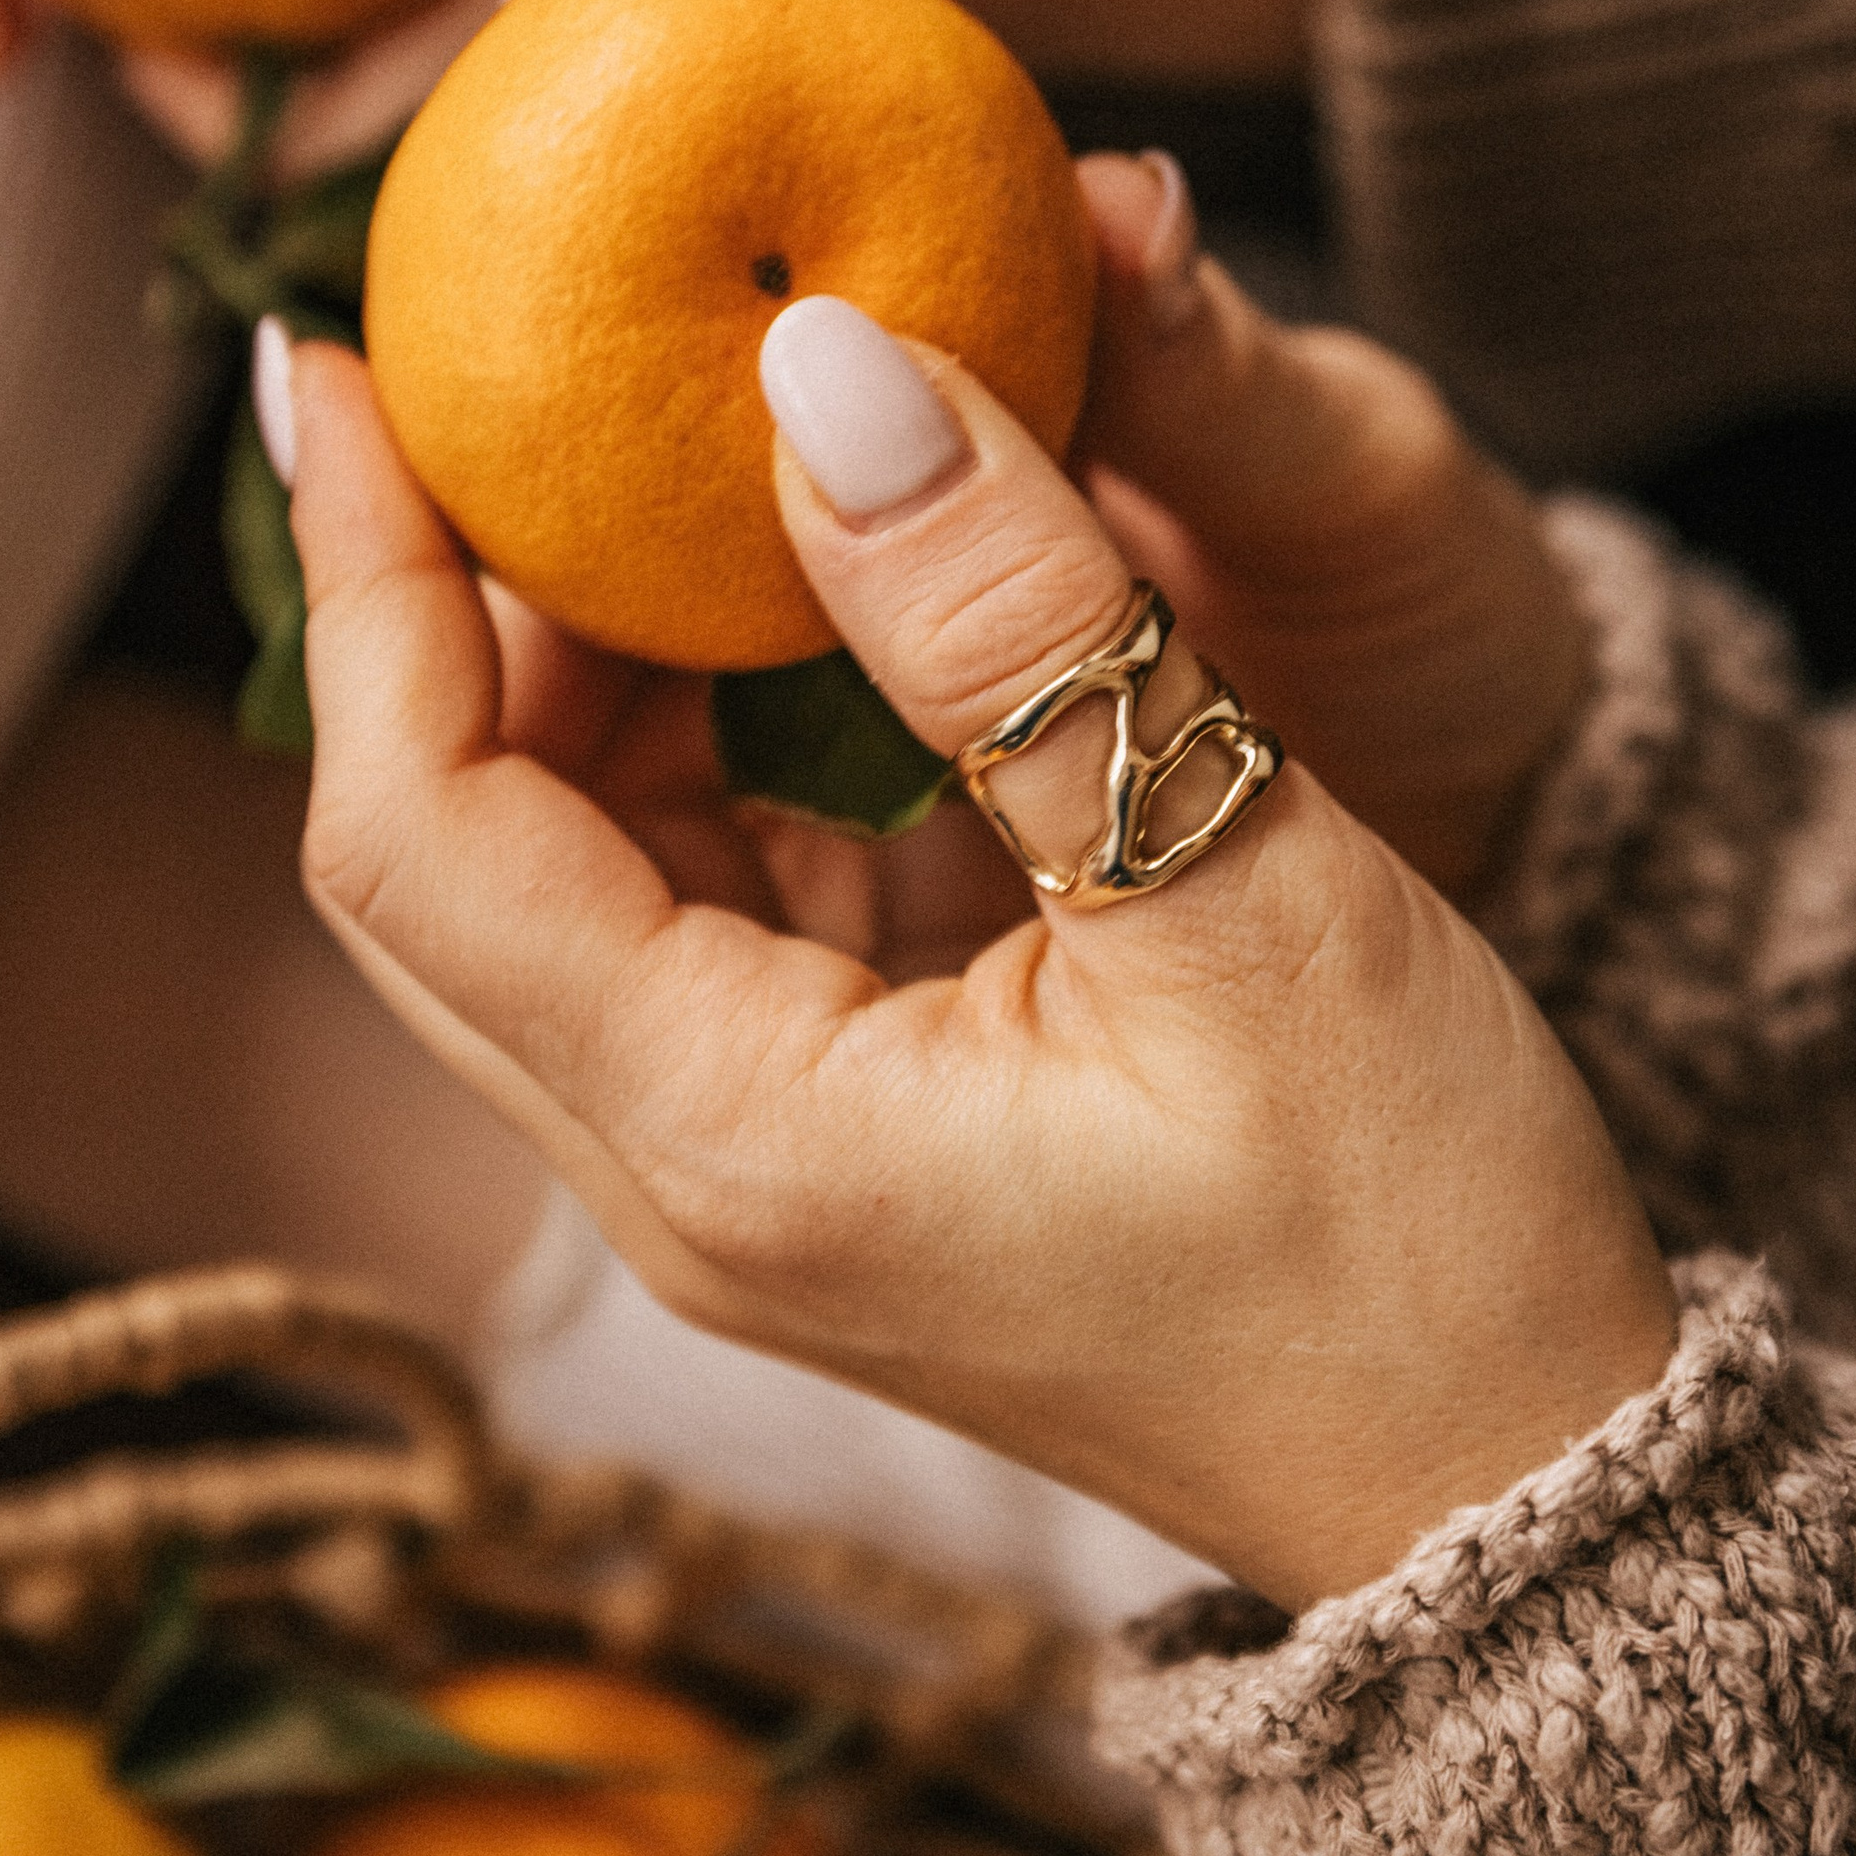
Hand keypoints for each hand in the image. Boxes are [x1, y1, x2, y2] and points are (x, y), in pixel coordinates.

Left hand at [124, 0, 1314, 172]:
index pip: (343, 139)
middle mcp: (603, 128)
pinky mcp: (652, 67)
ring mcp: (628, 113)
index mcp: (600, 56)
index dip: (190, 105)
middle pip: (343, 157)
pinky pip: (480, 61)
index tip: (79, 4)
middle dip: (206, 73)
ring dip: (289, 35)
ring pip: (406, 117)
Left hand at [281, 301, 1671, 1612]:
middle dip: (450, 597)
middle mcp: (692, 1171)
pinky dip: (730, 734)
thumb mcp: (1239, 889)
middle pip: (452, 845)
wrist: (1517, 1485)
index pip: (417, 832)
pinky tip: (815, 595)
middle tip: (505, 371)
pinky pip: (710, 897)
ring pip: (576, 865)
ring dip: (604, 657)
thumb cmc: (1415, 1241)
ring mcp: (755, 1162)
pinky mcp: (839, 1130)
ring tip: (675, 445)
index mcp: (738, 1141)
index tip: (338, 371)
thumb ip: (1010, 627)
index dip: (361, 582)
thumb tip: (830, 370)